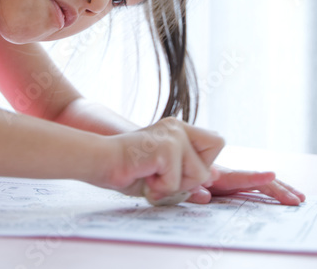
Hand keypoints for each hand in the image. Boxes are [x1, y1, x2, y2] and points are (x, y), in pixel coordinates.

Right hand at [96, 117, 224, 204]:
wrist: (99, 161)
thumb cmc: (126, 169)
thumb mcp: (163, 172)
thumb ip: (187, 172)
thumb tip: (216, 177)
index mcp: (179, 129)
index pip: (217, 142)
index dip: (205, 164)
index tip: (181, 172)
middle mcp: (179, 127)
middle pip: (211, 162)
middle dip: (190, 180)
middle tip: (161, 176)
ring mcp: (174, 135)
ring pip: (198, 175)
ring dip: (174, 186)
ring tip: (150, 176)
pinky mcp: (166, 147)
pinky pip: (177, 182)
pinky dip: (160, 188)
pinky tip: (144, 176)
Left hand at [185, 164, 305, 205]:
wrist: (180, 162)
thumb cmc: (182, 175)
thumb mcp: (184, 183)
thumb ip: (192, 189)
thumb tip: (205, 195)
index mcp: (220, 175)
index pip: (242, 176)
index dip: (257, 177)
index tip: (272, 175)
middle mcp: (233, 175)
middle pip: (261, 182)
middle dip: (280, 190)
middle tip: (297, 201)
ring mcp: (237, 180)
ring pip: (265, 184)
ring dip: (283, 190)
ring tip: (300, 199)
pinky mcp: (237, 185)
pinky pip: (260, 188)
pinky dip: (275, 191)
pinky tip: (287, 197)